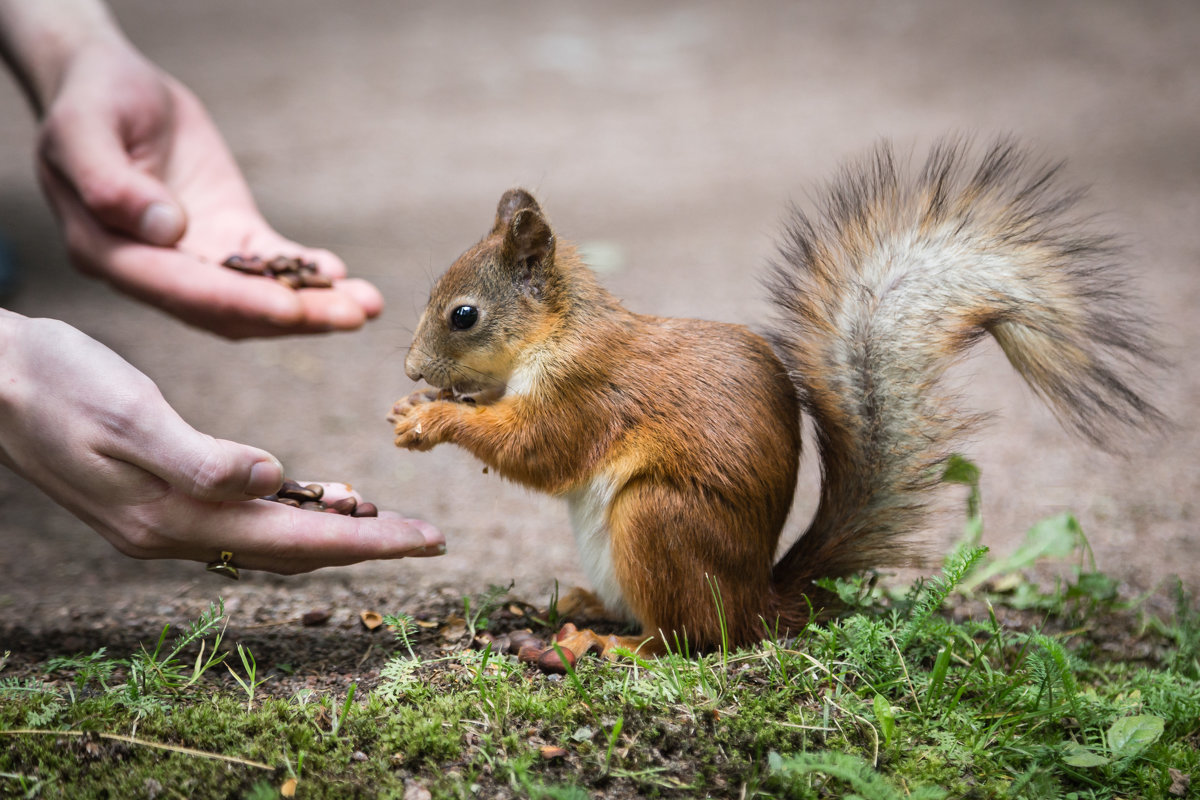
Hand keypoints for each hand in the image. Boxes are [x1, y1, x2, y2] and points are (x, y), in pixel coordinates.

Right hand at [0, 312, 443, 572]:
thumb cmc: (55, 384)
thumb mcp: (129, 414)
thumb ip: (202, 460)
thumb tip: (277, 483)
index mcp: (176, 515)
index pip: (298, 539)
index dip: (370, 543)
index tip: (429, 540)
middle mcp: (175, 532)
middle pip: (293, 550)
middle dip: (366, 545)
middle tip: (429, 538)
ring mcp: (162, 523)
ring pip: (268, 540)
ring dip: (330, 534)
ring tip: (384, 522)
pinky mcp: (154, 502)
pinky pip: (241, 523)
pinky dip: (287, 515)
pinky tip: (308, 495)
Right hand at [34, 36, 382, 338]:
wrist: (111, 83)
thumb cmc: (89, 101)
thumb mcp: (83, 129)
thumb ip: (109, 183)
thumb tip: (165, 229)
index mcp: (106, 252)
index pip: (177, 289)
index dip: (235, 302)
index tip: (288, 310)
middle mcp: (152, 269)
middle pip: (227, 307)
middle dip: (293, 315)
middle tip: (350, 315)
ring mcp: (193, 258)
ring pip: (256, 296)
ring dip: (313, 305)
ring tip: (367, 304)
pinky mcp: (226, 238)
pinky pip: (272, 262)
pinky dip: (308, 271)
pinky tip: (343, 275)